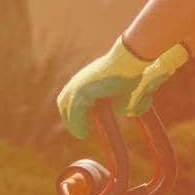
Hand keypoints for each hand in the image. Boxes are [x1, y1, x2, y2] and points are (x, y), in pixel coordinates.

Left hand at [57, 40, 189, 138]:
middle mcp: (78, 80)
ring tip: (83, 134)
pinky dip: (78, 126)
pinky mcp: (82, 92)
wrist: (130, 60)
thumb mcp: (120, 86)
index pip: (70, 96)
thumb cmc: (131, 70)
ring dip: (74, 125)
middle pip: (64, 102)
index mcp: (85, 77)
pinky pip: (75, 114)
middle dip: (70, 119)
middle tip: (81, 131)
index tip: (85, 121)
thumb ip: (116, 96)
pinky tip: (85, 133)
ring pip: (68, 110)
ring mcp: (78, 85)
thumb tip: (121, 109)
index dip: (73, 110)